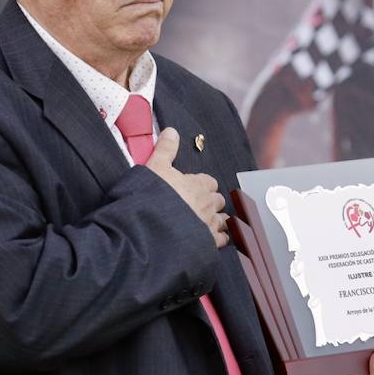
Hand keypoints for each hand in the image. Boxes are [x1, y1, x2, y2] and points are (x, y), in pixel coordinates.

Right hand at [144, 128, 228, 246]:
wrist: (149, 228)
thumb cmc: (151, 197)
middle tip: (201, 206)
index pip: (210, 182)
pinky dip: (220, 240)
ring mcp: (209, 224)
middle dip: (212, 203)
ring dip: (218, 221)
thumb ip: (165, 149)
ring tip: (208, 224)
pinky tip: (213, 240)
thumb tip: (172, 131)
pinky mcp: (208, 244)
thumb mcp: (154, 167)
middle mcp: (208, 204)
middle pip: (218, 201)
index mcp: (198, 184)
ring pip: (224, 221)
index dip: (204, 185)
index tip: (197, 188)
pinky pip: (223, 240)